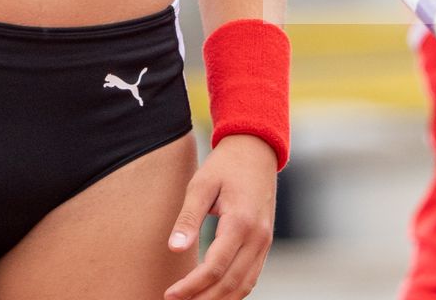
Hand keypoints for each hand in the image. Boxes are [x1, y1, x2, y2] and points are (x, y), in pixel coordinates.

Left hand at [165, 134, 276, 299]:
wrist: (256, 149)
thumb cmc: (225, 165)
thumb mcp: (201, 185)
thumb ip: (188, 218)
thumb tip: (175, 248)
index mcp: (241, 222)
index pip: (215, 268)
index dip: (191, 286)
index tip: (170, 294)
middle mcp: (258, 237)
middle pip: (230, 283)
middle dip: (203, 299)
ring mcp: (265, 242)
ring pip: (244, 286)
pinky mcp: (265, 243)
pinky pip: (251, 276)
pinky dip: (233, 291)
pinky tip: (213, 294)